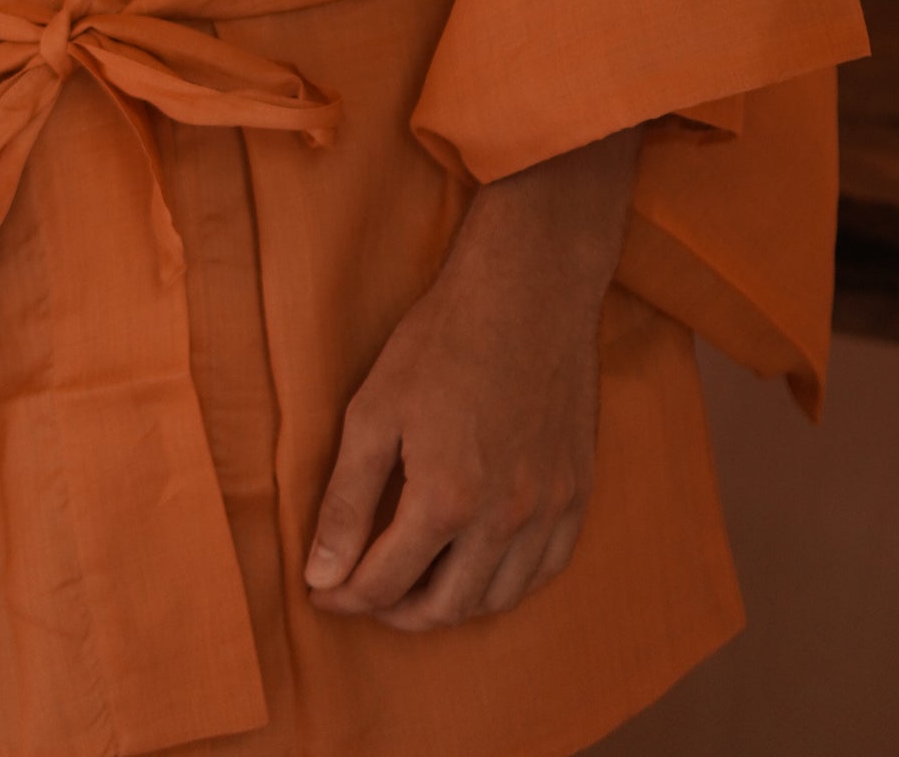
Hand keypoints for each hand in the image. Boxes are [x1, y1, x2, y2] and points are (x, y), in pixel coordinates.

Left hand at [305, 125, 640, 630]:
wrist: (528, 288)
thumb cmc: (442, 340)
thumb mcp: (372, 412)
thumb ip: (345, 503)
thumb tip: (321, 576)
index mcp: (446, 501)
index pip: (383, 584)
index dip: (344, 596)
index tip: (323, 591)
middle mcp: (504, 520)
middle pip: (442, 609)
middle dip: (393, 610)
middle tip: (364, 590)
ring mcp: (548, 509)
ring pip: (496, 600)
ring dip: (449, 604)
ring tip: (416, 581)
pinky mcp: (576, 492)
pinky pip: (546, 571)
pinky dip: (506, 584)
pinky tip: (480, 564)